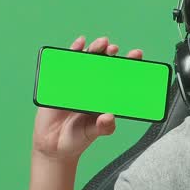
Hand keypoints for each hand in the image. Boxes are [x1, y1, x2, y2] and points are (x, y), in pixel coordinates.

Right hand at [32, 36, 143, 163]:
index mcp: (105, 97)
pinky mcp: (61, 82)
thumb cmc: (77, 138)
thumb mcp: (93, 133)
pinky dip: (73, 51)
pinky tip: (80, 43)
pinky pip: (67, 64)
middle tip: (114, 49)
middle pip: (104, 64)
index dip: (129, 64)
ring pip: (88, 61)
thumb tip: (109, 117)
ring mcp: (77, 83)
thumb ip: (103, 126)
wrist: (53, 145)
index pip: (119, 77)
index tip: (136, 55)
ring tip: (102, 44)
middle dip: (110, 53)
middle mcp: (93, 87)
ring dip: (95, 49)